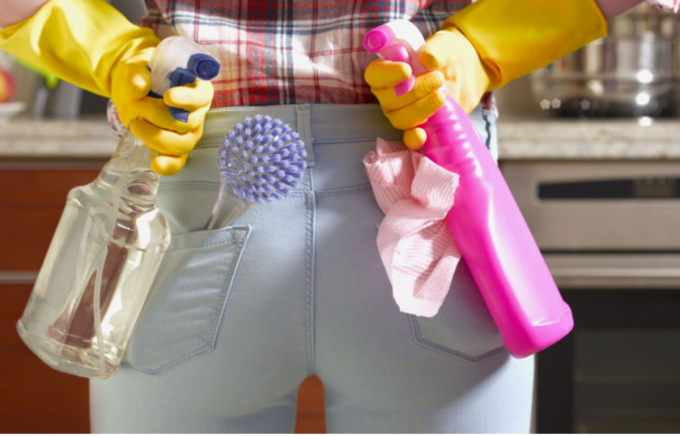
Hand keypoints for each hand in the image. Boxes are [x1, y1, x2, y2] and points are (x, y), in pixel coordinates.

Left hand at [111, 47, 213, 175]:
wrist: (132, 90)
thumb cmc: (141, 75)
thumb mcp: (135, 68)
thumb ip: (136, 75)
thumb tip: (138, 88)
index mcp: (197, 88)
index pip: (200, 96)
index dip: (187, 99)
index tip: (167, 97)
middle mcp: (198, 113)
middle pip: (189, 122)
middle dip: (159, 116)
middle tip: (135, 104)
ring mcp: (189, 133)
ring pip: (184, 144)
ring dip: (158, 138)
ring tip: (135, 124)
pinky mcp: (177, 148)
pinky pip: (179, 161)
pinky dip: (168, 165)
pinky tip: (155, 164)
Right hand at [365, 28, 490, 149]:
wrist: (466, 72)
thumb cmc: (447, 55)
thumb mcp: (443, 46)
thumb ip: (435, 49)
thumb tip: (428, 59)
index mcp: (388, 70)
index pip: (375, 75)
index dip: (388, 74)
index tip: (407, 70)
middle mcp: (389, 94)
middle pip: (389, 99)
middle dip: (414, 90)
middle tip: (438, 78)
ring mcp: (402, 112)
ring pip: (401, 118)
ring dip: (421, 108)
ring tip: (442, 94)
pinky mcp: (417, 126)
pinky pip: (409, 137)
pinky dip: (414, 138)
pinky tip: (422, 135)